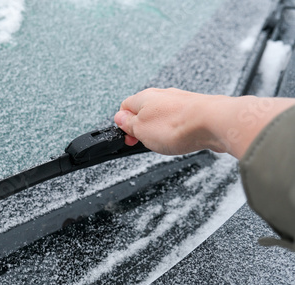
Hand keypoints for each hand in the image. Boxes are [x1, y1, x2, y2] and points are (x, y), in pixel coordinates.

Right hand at [114, 88, 294, 158]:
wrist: (213, 122)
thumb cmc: (176, 125)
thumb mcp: (141, 130)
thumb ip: (128, 124)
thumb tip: (119, 118)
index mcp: (144, 97)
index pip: (125, 107)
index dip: (124, 124)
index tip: (129, 137)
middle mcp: (162, 95)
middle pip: (145, 110)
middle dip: (144, 128)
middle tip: (147, 142)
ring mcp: (180, 100)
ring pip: (163, 115)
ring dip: (161, 129)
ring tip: (166, 141)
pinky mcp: (195, 108)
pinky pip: (180, 119)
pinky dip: (177, 129)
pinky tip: (181, 138)